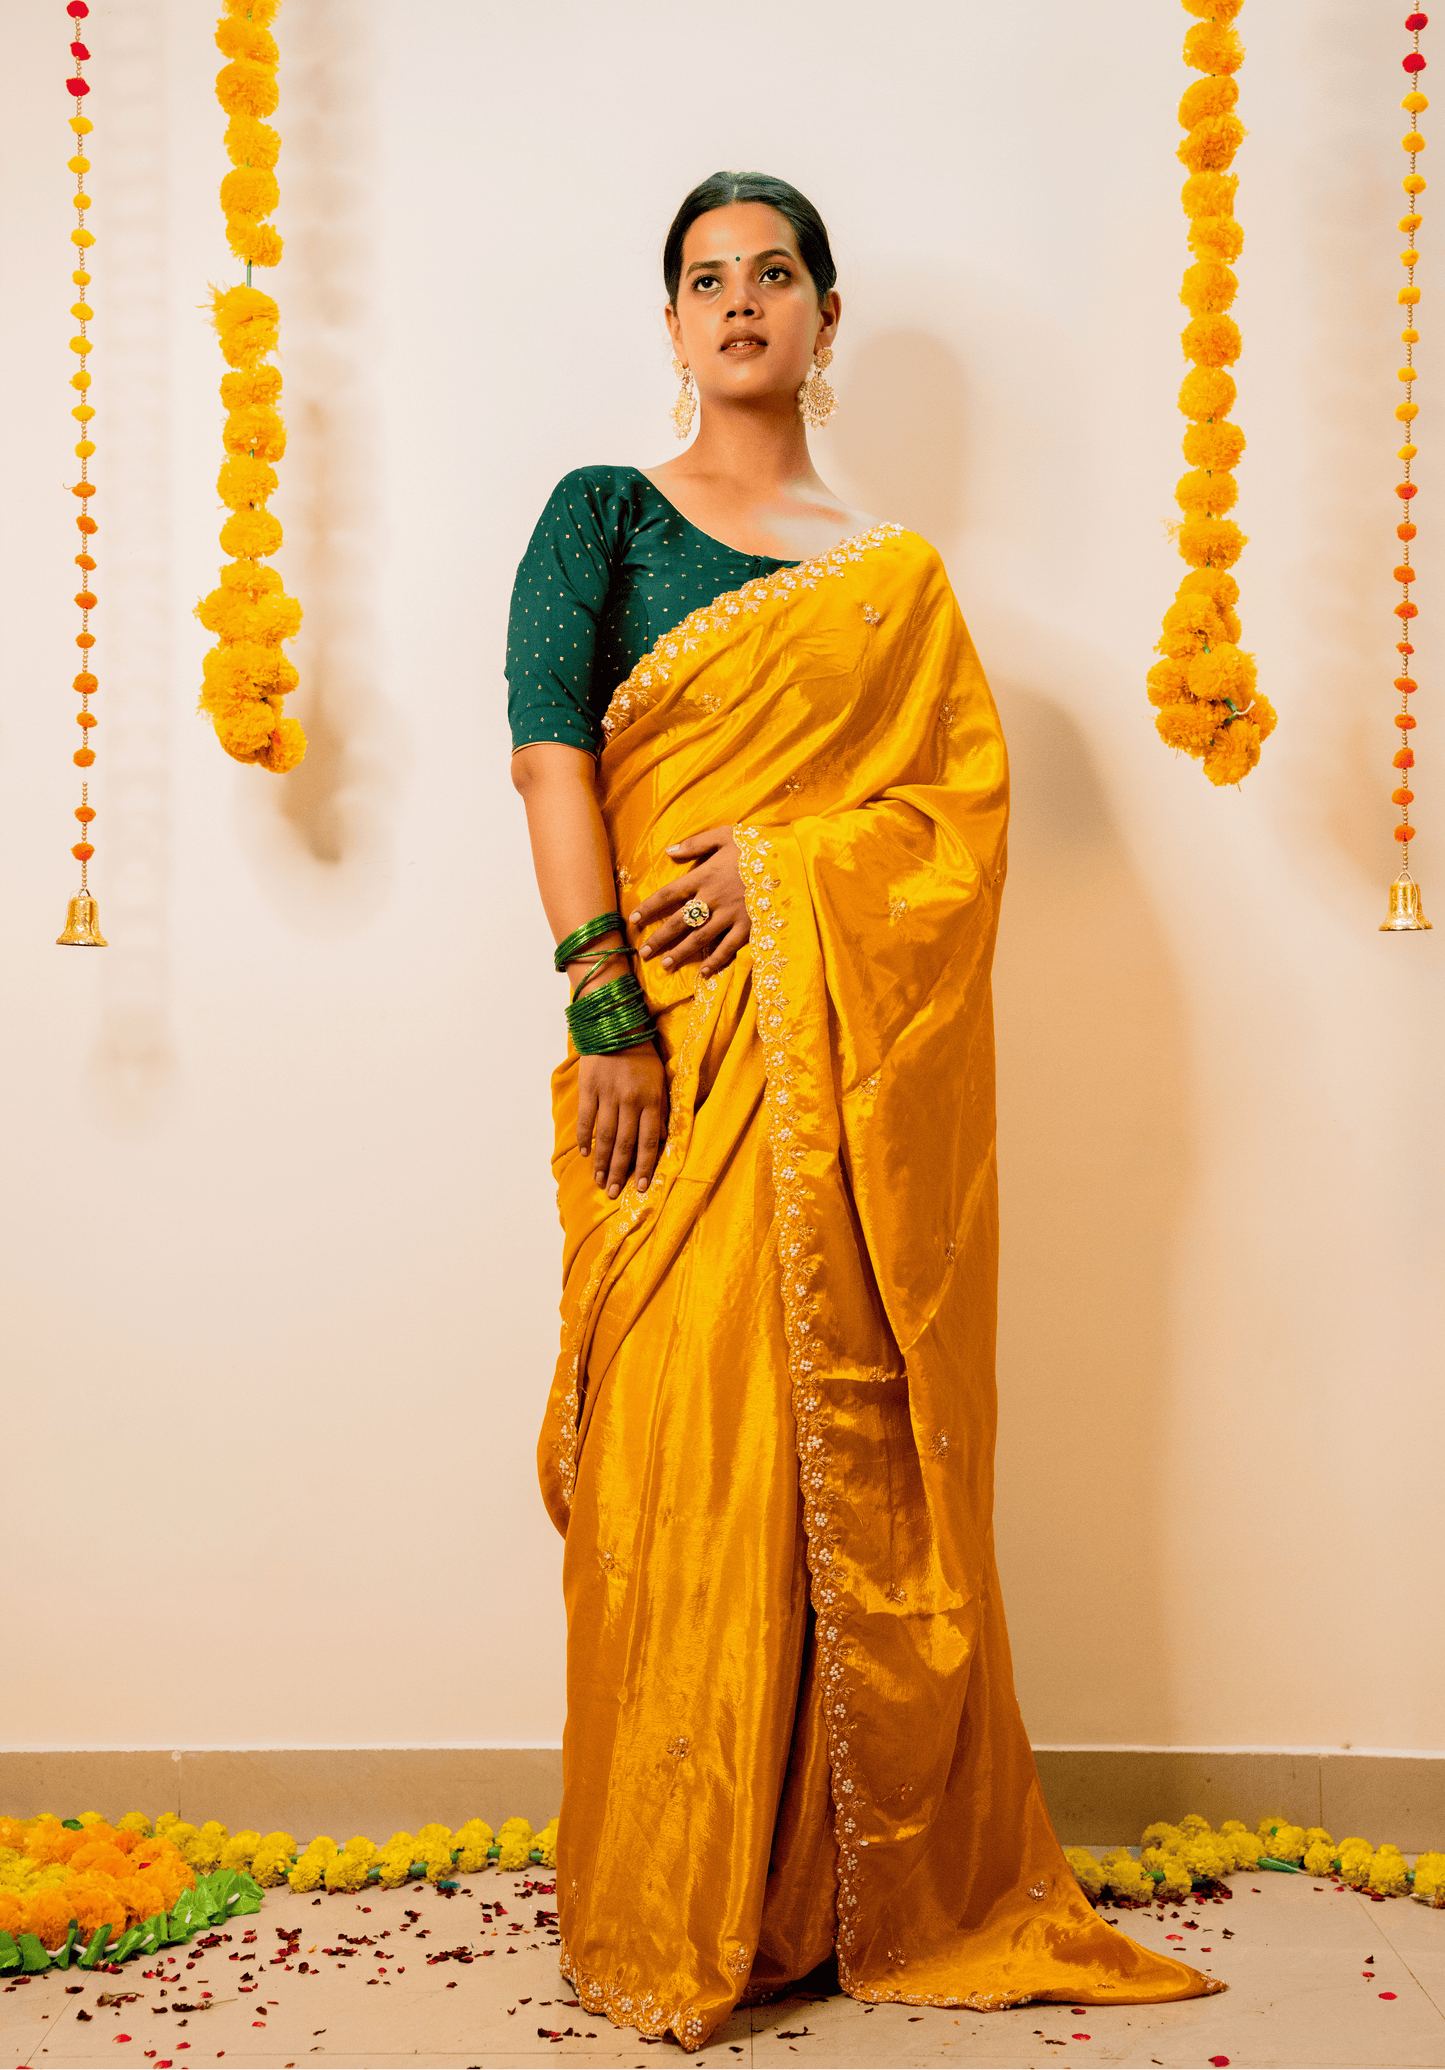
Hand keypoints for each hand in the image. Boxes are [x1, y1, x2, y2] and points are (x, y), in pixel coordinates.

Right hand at [577, 1042, 667, 1197]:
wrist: (616, 1025)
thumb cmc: (642, 1056)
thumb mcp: (660, 1081)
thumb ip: (660, 1110)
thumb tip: (659, 1140)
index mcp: (650, 1101)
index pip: (648, 1142)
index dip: (645, 1167)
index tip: (640, 1188)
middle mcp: (630, 1101)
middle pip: (625, 1144)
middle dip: (618, 1171)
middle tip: (612, 1193)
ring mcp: (608, 1095)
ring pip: (605, 1136)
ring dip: (601, 1161)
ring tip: (598, 1180)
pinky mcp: (589, 1088)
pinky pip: (586, 1118)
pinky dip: (585, 1137)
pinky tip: (584, 1153)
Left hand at [630, 826, 751, 977]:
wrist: (789, 858)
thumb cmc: (755, 845)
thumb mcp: (724, 835)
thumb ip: (694, 844)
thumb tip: (668, 851)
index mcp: (704, 876)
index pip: (668, 894)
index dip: (649, 908)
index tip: (634, 920)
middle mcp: (713, 898)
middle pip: (679, 922)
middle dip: (660, 938)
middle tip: (644, 953)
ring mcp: (731, 915)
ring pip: (700, 938)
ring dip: (681, 952)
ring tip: (665, 965)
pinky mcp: (748, 926)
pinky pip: (729, 947)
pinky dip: (715, 961)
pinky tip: (703, 972)